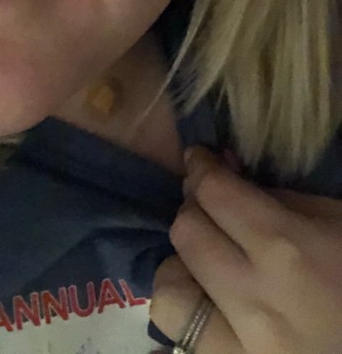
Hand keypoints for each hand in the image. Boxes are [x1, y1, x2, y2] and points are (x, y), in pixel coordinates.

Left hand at [149, 145, 341, 353]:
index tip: (199, 159)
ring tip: (205, 260)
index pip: (214, 193)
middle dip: (193, 208)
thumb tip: (228, 174)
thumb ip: (280, 199)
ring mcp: (243, 345)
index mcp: (288, 249)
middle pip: (186, 233)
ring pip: (169, 292)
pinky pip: (183, 336)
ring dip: (181, 266)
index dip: (201, 167)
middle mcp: (255, 297)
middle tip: (209, 204)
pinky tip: (211, 300)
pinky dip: (188, 311)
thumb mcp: (337, 222)